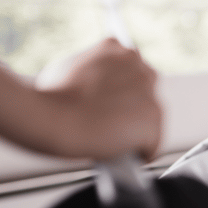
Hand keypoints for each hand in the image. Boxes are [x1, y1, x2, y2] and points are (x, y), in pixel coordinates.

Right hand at [38, 37, 162, 160]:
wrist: (55, 118)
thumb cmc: (53, 97)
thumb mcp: (69, 68)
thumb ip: (90, 73)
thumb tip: (92, 86)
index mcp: (118, 50)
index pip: (133, 71)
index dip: (122, 92)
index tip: (114, 105)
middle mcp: (139, 68)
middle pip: (147, 94)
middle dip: (133, 111)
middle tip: (114, 127)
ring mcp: (149, 94)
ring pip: (152, 120)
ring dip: (138, 133)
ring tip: (118, 145)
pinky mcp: (152, 120)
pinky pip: (154, 144)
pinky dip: (142, 154)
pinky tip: (127, 157)